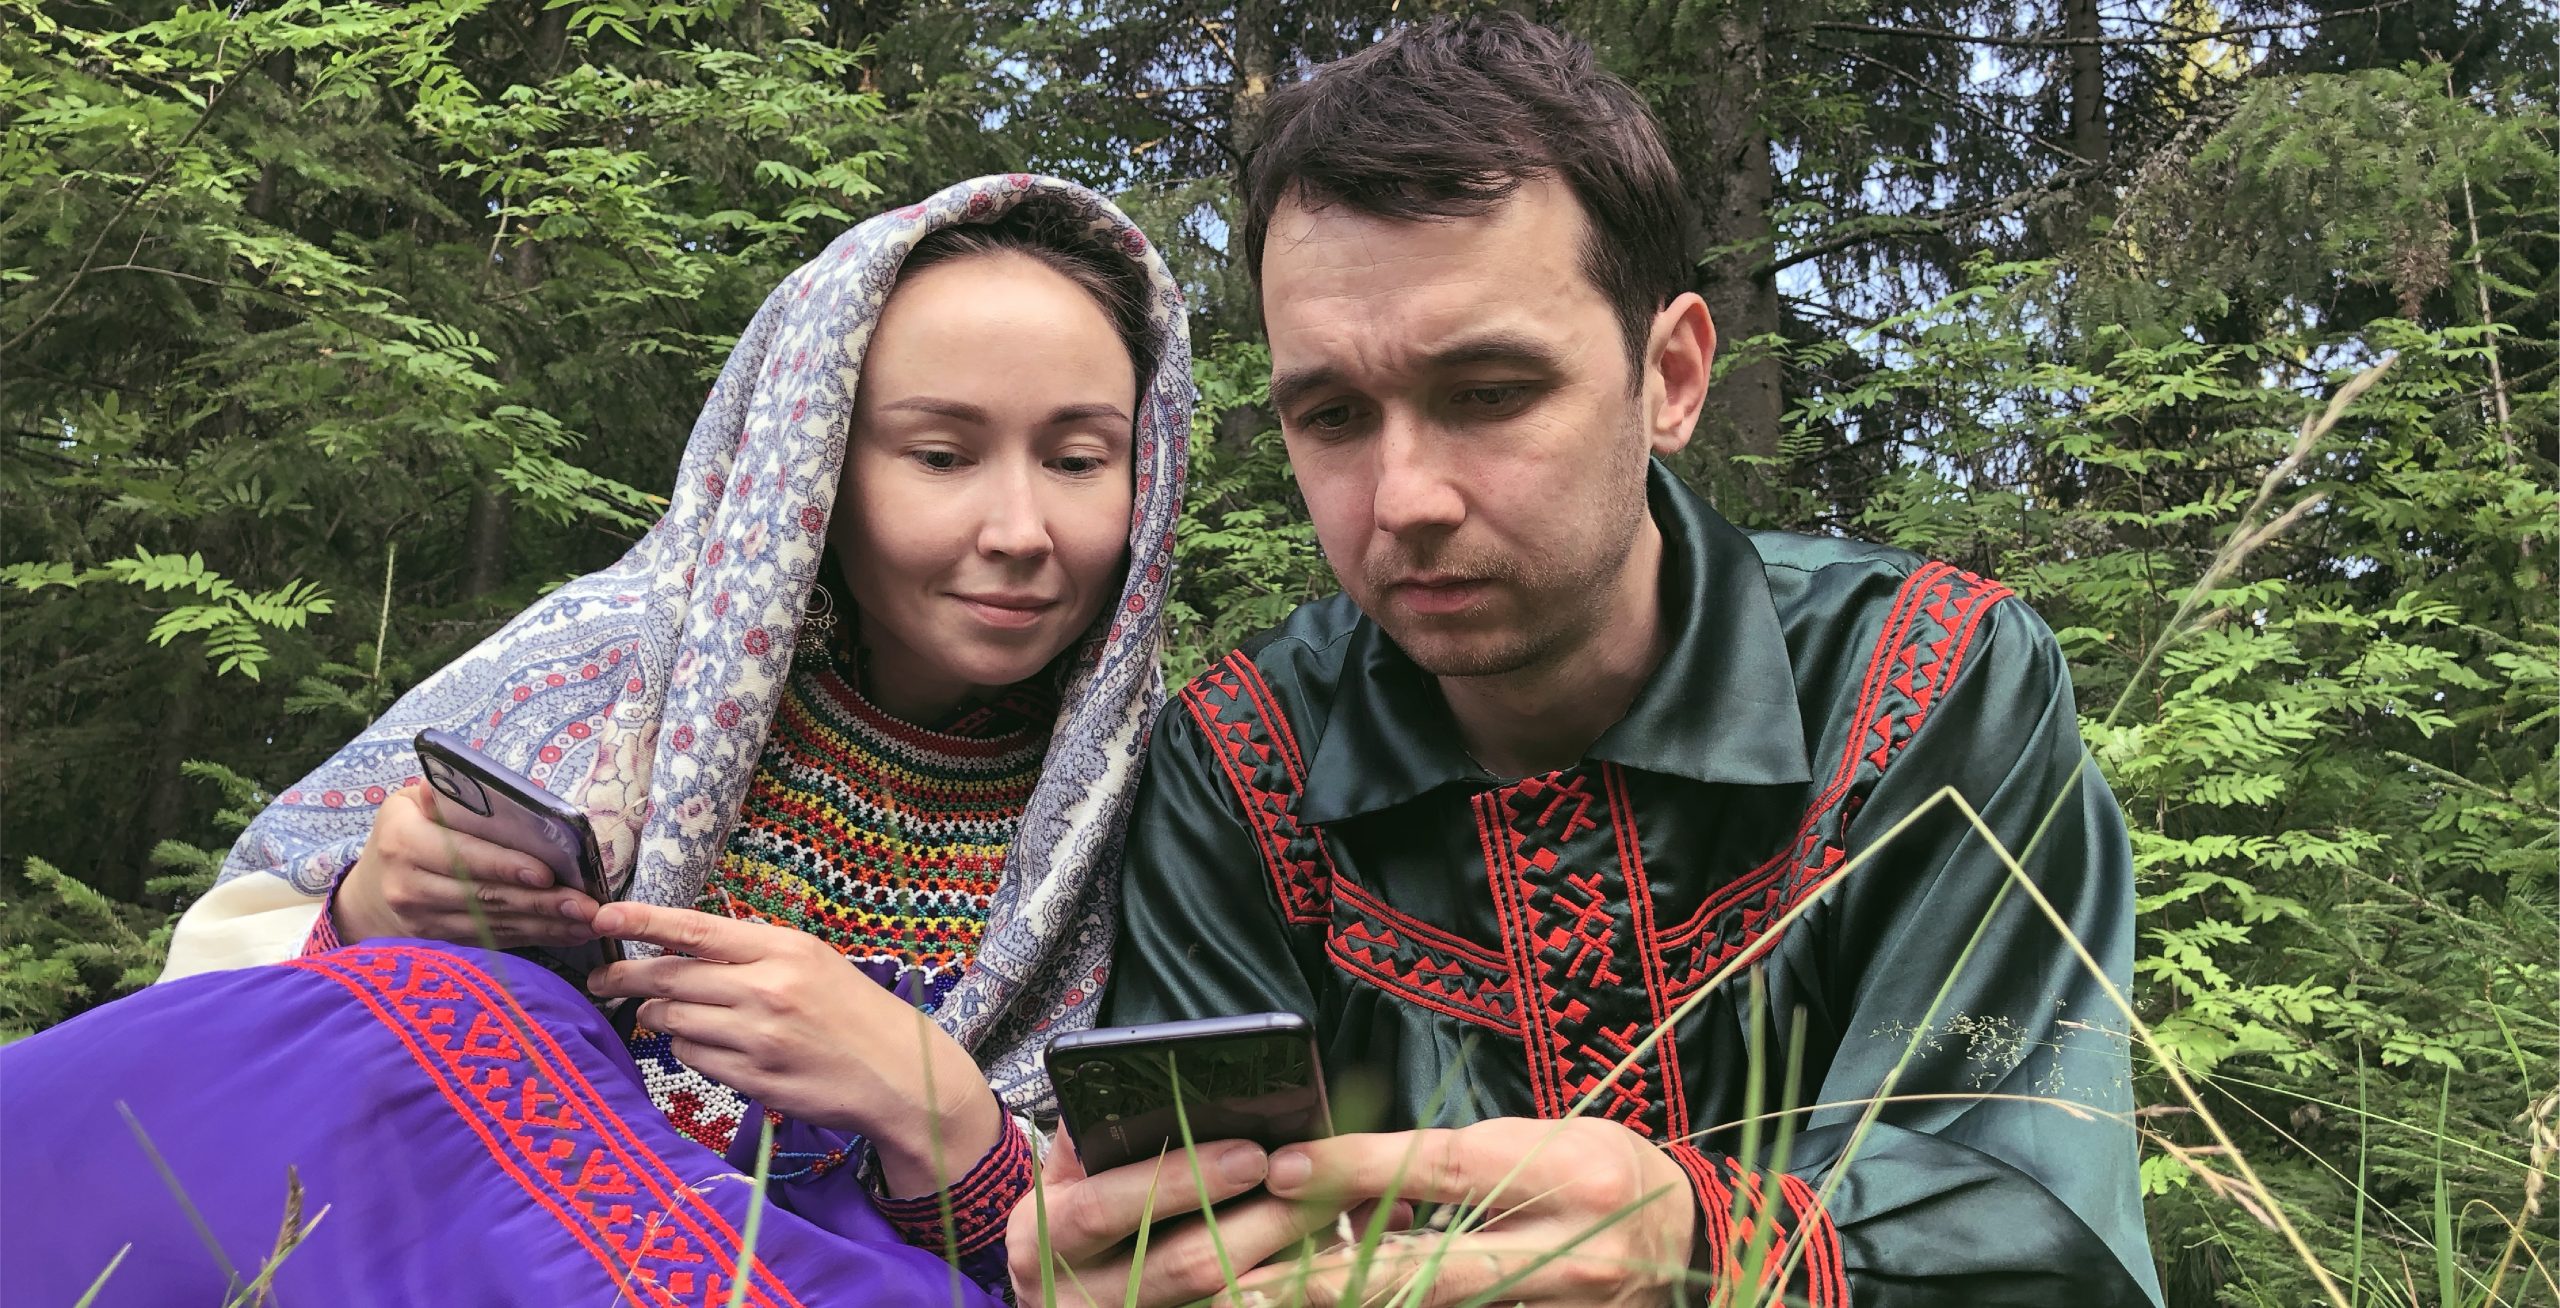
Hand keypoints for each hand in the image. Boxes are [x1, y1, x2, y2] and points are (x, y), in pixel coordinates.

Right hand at [336, 782, 601, 947]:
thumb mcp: (410, 804)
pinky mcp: (440, 945)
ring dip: (545, 925)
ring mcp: (423, 922)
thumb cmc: (404, 833)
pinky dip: (534, 938)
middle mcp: (409, 887)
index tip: (546, 873)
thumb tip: (481, 788)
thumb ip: (445, 796)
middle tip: (586, 904)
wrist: (368, 894)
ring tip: (588, 921)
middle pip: (484, 897)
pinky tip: (569, 933)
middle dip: (540, 902)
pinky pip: (493, 942)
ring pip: (493, 925)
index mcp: (403, 843)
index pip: (461, 856)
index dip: (504, 866)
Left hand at [585, 903, 1001, 1195]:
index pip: (696, 929)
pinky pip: (692, 1058)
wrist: (900, 1074)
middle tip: (600, 979)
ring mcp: (758, 1038)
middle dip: (625, 977)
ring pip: (672, 1021)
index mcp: (784, 949)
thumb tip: (681, 951)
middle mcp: (767, 989)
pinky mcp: (752, 1079)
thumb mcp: (813, 962)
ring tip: (660, 1014)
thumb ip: (752, 953)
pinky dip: (686, 1048)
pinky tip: (707, 1045)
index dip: (641, 921)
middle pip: (670, 978)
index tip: (601, 917)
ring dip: (656, 1017)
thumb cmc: (854, 1012)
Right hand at [1008, 1128, 1356, 1307]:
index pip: (1111, 1206)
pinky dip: (1278, 1286)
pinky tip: (1321, 1255)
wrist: (1043, 1300)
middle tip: (1320, 1182)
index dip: (1183, 1179)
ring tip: (1337, 1210)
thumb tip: (1137, 1084)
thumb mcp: (1057, 1177)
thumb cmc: (1061, 1219)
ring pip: (1219, 1298)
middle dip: (1261, 1221)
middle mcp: (1079, 1293)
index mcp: (1045, 1236)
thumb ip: (1088, 1137)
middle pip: (1184, 1265)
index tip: (1252, 1153)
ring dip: (1284, 1256)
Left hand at [1234, 1117, 1696, 1305]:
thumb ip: (1459, 1163)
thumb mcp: (1546, 1141)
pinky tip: (1348, 1302)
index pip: (1443, 1170)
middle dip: (1331, 1280)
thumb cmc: (1607, 1173)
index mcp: (1568, 1174)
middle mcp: (1573, 1251)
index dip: (1358, 1169)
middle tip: (1242, 1284)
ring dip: (1359, 1304)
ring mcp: (1570, 1307)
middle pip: (1430, 1270)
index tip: (1286, 1169)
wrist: (1701, 1242)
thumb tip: (1353, 1174)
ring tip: (1268, 1304)